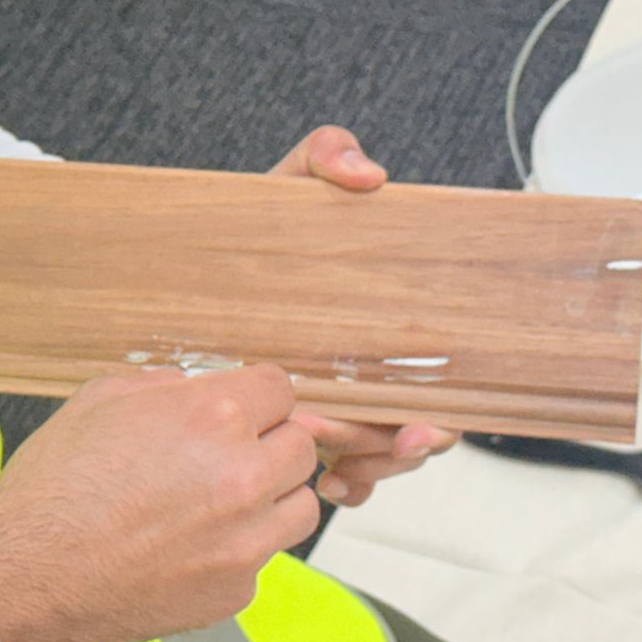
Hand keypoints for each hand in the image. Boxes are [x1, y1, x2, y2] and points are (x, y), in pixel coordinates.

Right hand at [0, 364, 321, 641]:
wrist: (29, 580)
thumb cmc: (54, 490)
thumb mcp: (97, 401)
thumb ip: (164, 387)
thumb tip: (194, 389)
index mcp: (213, 417)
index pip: (281, 389)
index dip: (254, 397)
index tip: (237, 410)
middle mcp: (244, 476)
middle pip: (300, 444)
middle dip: (267, 443)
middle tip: (223, 456)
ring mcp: (247, 539)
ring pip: (301, 504)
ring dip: (272, 496)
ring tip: (219, 501)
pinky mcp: (238, 589)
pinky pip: (265, 556)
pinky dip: (240, 548)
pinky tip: (191, 546)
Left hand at [269, 126, 457, 501]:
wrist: (203, 260)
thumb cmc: (261, 229)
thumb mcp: (292, 186)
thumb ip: (326, 157)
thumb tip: (365, 172)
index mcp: (388, 322)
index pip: (439, 382)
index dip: (438, 416)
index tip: (418, 427)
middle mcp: (377, 367)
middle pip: (415, 432)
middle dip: (392, 449)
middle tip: (349, 438)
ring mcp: (348, 398)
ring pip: (383, 457)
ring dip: (366, 465)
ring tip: (326, 456)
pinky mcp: (313, 422)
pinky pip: (351, 474)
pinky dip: (348, 484)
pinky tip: (328, 478)